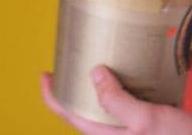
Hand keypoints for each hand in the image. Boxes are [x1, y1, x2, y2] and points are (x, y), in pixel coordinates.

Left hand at [40, 68, 191, 134]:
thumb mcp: (146, 119)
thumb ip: (118, 100)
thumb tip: (94, 75)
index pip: (69, 114)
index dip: (52, 95)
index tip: (45, 74)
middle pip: (84, 111)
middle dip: (75, 88)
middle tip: (72, 62)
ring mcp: (127, 133)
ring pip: (103, 109)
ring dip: (97, 88)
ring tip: (97, 63)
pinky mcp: (142, 128)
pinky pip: (122, 108)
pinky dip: (119, 90)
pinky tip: (127, 76)